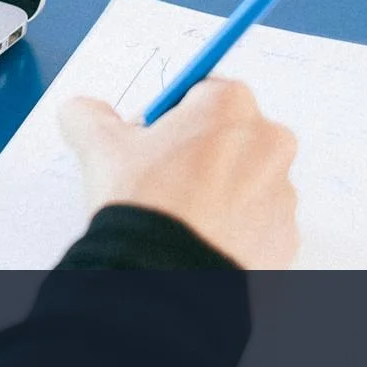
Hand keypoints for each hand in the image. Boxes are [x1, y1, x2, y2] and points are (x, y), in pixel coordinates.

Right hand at [59, 78, 300, 268]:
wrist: (168, 274)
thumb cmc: (145, 201)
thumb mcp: (99, 145)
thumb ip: (89, 115)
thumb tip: (81, 112)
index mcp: (230, 105)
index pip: (200, 92)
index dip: (170, 114)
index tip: (152, 137)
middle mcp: (268, 141)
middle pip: (229, 133)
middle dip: (199, 149)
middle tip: (161, 175)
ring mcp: (282, 192)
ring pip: (245, 178)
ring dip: (218, 188)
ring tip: (178, 213)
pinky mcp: (285, 235)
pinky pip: (256, 221)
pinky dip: (232, 226)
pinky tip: (198, 235)